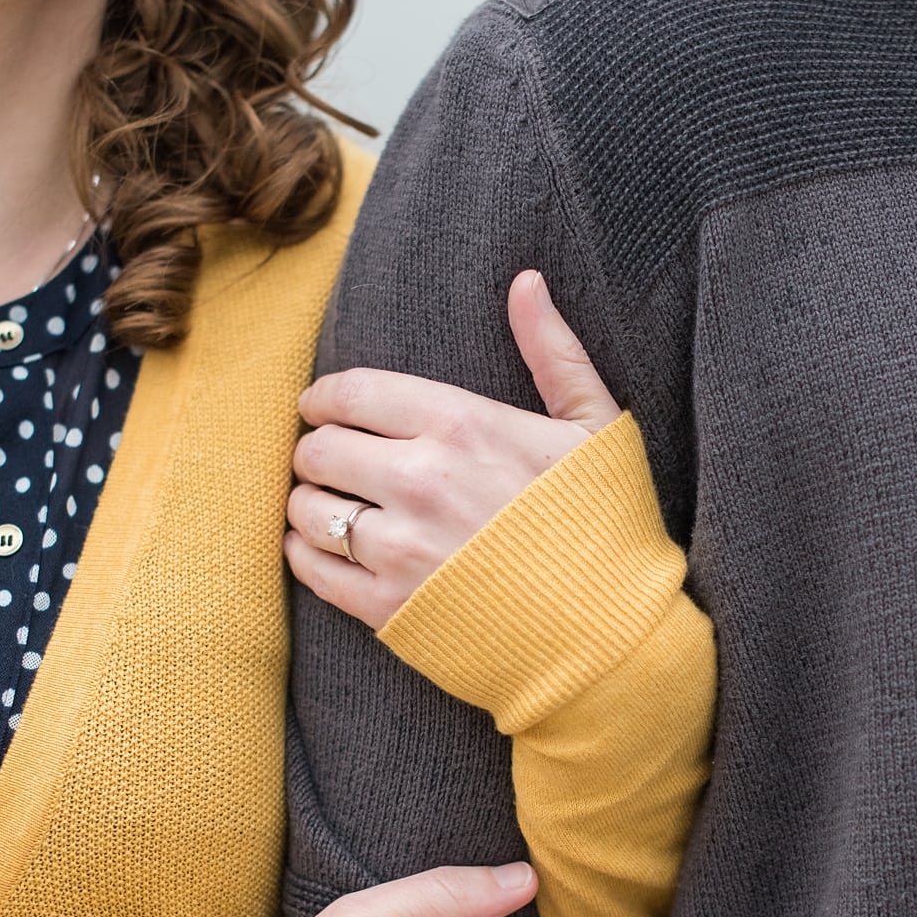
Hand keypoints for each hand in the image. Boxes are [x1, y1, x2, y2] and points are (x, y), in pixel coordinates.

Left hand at [285, 270, 620, 628]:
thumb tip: (526, 281)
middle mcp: (420, 481)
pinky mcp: (388, 608)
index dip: (324, 398)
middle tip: (332, 461)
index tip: (322, 408)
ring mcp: (400, 548)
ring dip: (309, 502)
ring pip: (306, 509)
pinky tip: (323, 548)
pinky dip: (305, 553)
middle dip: (318, 449)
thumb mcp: (595, 427)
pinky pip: (312, 569)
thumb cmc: (607, 526)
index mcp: (461, 425)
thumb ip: (553, 352)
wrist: (611, 635)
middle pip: (319, 449)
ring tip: (330, 505)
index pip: (352, 393)